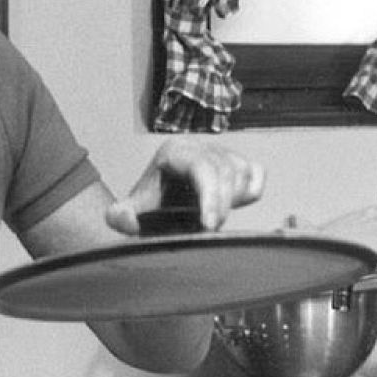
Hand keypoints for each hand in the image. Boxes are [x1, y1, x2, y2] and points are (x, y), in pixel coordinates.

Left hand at [105, 138, 263, 233]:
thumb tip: (121, 217)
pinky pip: (257, 174)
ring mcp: (221, 151)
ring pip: (242, 174)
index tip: (209, 227)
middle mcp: (199, 145)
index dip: (210, 197)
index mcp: (174, 151)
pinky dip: (250, 192)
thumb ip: (119, 217)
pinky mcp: (239, 161)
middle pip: (225, 172)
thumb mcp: (131, 213)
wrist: (160, 203)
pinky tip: (230, 205)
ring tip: (209, 218)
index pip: (202, 168)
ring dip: (231, 201)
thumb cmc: (149, 208)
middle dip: (219, 206)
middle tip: (207, 230)